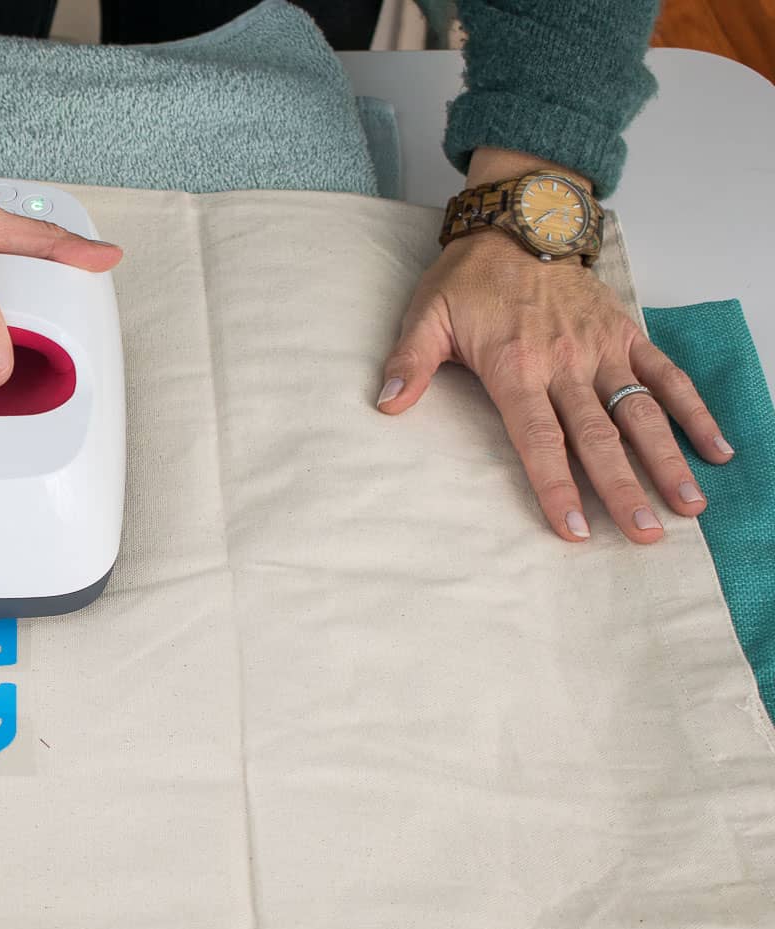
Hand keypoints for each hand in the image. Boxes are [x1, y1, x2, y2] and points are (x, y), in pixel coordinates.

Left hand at [378, 227, 734, 542]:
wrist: (519, 221)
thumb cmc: (468, 277)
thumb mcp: (426, 315)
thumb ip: (409, 362)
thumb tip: (386, 404)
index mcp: (515, 366)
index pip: (538, 438)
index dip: (556, 485)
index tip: (575, 529)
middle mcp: (565, 363)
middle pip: (597, 435)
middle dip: (622, 487)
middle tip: (646, 533)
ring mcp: (601, 349)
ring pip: (641, 411)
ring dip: (666, 459)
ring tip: (689, 506)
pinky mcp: (626, 334)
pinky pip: (667, 375)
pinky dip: (694, 411)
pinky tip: (715, 450)